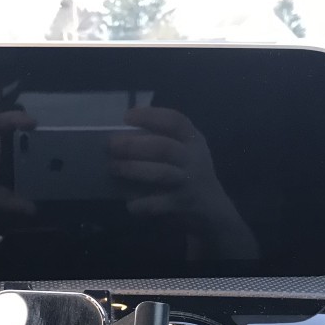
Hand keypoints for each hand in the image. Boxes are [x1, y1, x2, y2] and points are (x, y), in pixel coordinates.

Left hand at [109, 106, 257, 258]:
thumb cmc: (189, 174)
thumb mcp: (185, 152)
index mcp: (193, 140)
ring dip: (134, 170)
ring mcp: (189, 181)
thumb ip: (162, 141)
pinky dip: (141, 203)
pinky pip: (158, 203)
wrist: (213, 208)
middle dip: (134, 145)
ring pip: (161, 173)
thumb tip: (122, 137)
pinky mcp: (182, 203)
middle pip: (163, 147)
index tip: (126, 116)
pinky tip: (130, 204)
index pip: (175, 120)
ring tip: (113, 168)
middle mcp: (193, 158)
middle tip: (111, 145)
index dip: (150, 116)